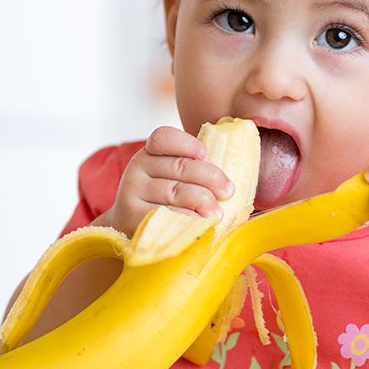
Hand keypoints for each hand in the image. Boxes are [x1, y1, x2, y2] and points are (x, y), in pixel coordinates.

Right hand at [106, 126, 234, 236]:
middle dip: (210, 177)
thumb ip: (193, 168)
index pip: (163, 138)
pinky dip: (188, 219)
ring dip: (203, 201)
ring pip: (175, 191)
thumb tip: (238, 161)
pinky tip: (200, 223)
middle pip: (179, 166)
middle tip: (228, 191)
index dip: (186, 143)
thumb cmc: (163, 201)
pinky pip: (166, 215)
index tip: (205, 153)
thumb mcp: (171, 178)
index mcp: (150, 153)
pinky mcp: (132, 216)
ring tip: (218, 212)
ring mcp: (131, 192)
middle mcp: (137, 169)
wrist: (131, 230)